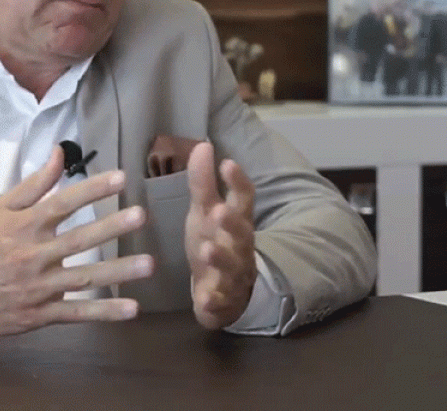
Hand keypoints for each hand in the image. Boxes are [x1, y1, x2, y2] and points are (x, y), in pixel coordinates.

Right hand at [0, 146, 153, 334]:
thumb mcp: (0, 208)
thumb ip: (35, 183)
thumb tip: (59, 151)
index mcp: (25, 226)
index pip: (63, 203)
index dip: (92, 190)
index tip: (122, 178)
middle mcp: (33, 255)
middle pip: (78, 240)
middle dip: (111, 228)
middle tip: (140, 216)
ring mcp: (38, 287)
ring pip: (83, 279)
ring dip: (118, 273)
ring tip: (148, 265)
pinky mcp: (38, 313)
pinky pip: (76, 313)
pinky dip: (104, 313)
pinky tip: (131, 309)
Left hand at [184, 141, 257, 329]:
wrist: (223, 291)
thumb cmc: (215, 241)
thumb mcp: (204, 212)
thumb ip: (203, 182)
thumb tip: (203, 144)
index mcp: (236, 222)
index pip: (244, 199)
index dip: (238, 182)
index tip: (227, 162)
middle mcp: (239, 247)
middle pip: (243, 234)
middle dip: (232, 224)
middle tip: (220, 211)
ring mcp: (232, 275)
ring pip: (232, 267)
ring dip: (221, 259)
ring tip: (206, 249)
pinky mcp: (222, 301)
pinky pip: (220, 302)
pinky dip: (213, 302)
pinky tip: (204, 300)